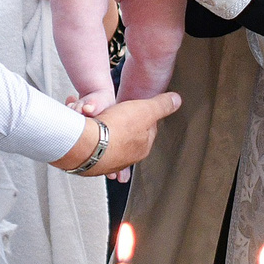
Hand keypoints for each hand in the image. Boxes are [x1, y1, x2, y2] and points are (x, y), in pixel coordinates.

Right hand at [53, 91, 182, 173]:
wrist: (86, 144)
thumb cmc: (116, 128)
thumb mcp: (145, 109)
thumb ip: (162, 105)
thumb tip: (176, 101)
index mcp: (143, 147)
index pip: (147, 129)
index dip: (141, 114)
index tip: (134, 106)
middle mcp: (127, 158)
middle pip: (128, 136)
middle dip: (122, 123)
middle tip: (115, 112)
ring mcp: (108, 163)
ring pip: (109, 143)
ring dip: (104, 131)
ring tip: (99, 119)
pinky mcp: (91, 163)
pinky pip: (93, 148)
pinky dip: (91, 138)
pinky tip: (88, 130)